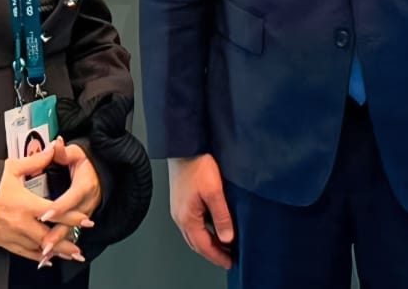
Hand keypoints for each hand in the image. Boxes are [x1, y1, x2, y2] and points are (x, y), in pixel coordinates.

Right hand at [0, 142, 89, 263]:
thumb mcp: (12, 168)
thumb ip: (36, 161)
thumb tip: (53, 148)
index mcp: (25, 203)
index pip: (56, 213)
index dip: (74, 218)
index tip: (87, 221)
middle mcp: (20, 223)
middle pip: (49, 237)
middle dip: (67, 244)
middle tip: (80, 248)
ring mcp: (10, 234)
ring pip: (38, 249)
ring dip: (55, 253)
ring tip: (69, 256)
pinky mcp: (2, 241)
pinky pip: (23, 253)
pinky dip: (36, 256)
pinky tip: (44, 258)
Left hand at [35, 138, 102, 265]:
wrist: (103, 172)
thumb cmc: (88, 163)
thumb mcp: (77, 153)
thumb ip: (64, 152)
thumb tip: (56, 144)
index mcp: (85, 185)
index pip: (71, 198)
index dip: (59, 207)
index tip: (45, 215)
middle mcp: (88, 202)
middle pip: (72, 221)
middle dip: (58, 234)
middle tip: (44, 245)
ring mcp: (86, 213)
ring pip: (72, 231)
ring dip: (59, 243)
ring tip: (45, 254)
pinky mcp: (82, 220)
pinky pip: (72, 233)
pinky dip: (62, 244)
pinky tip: (49, 254)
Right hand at [168, 154, 234, 268]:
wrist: (184, 145)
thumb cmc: (197, 164)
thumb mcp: (214, 192)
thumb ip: (221, 217)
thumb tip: (227, 238)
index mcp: (186, 217)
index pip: (203, 246)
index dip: (217, 256)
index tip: (229, 262)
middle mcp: (179, 215)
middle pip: (196, 243)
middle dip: (212, 252)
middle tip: (227, 258)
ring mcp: (178, 208)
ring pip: (193, 233)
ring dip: (207, 242)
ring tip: (223, 244)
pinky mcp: (181, 200)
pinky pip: (192, 223)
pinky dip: (203, 230)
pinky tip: (213, 226)